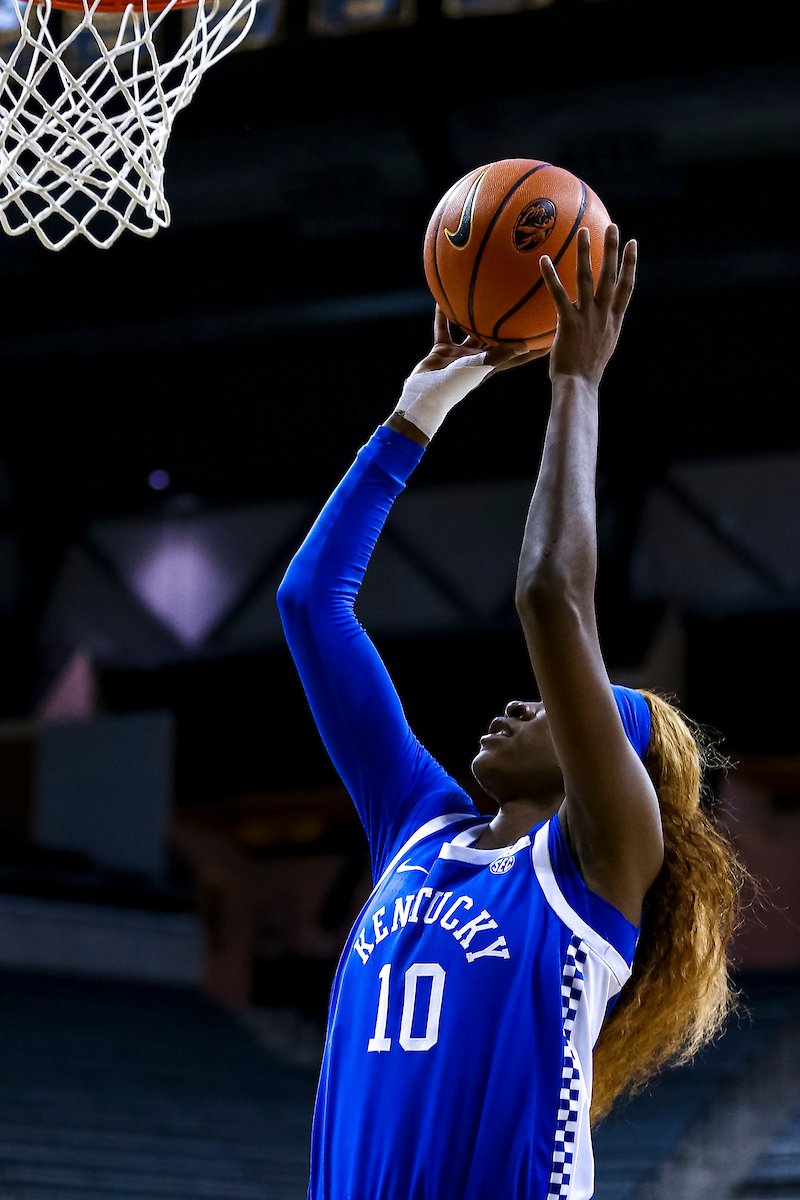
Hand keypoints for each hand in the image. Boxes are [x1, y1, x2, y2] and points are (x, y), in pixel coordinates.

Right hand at [412, 305, 548, 377]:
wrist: (425, 394)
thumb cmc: (455, 385)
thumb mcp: (480, 367)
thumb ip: (500, 355)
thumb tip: (525, 346)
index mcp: (492, 365)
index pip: (519, 355)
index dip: (535, 347)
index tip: (552, 332)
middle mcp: (479, 358)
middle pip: (498, 339)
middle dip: (509, 326)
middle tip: (523, 305)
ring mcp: (460, 354)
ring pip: (470, 330)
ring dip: (474, 316)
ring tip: (484, 294)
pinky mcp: (443, 350)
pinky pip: (445, 328)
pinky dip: (444, 315)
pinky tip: (445, 298)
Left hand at [540, 224, 636, 387]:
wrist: (579, 386)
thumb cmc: (585, 372)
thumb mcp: (600, 347)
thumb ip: (599, 328)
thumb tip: (591, 318)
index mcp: (614, 321)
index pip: (627, 287)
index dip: (630, 264)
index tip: (632, 244)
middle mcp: (604, 315)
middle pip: (611, 276)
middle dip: (613, 249)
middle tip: (612, 226)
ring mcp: (587, 318)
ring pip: (587, 279)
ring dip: (585, 253)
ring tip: (582, 232)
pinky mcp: (568, 323)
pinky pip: (559, 295)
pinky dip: (551, 277)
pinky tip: (544, 260)